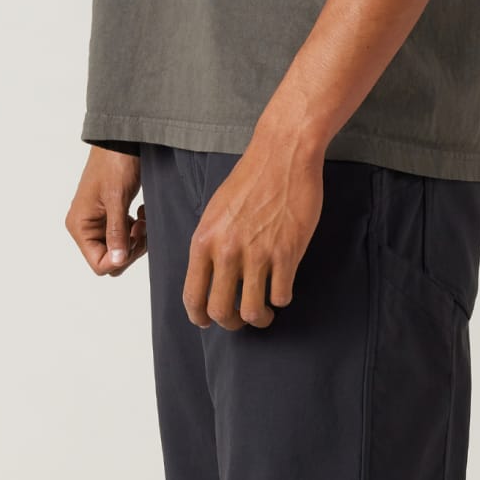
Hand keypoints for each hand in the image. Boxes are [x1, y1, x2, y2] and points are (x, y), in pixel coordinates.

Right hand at [68, 149, 144, 277]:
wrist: (121, 140)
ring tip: (143, 218)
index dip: (120, 259)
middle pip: (110, 259)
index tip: (135, 240)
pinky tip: (141, 213)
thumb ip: (116, 233)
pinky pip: (124, 235)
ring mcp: (98, 221)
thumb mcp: (117, 199)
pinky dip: (136, 229)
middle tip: (142, 228)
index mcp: (80, 226)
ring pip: (120, 248)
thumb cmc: (114, 163)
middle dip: (130, 249)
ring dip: (136, 239)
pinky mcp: (110, 215)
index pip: (99, 263)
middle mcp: (85, 227)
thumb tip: (117, 261)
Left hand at [184, 126, 323, 328]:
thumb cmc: (249, 179)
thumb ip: (210, 244)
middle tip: (241, 320)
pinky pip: (282, 295)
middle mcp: (227, 252)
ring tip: (265, 313)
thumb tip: (209, 276)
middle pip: (220, 312)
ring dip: (259, 318)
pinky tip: (283, 289)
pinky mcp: (287, 253)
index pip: (192, 296)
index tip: (207, 321)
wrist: (282, 155)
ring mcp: (258, 254)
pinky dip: (282, 299)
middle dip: (230, 324)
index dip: (199, 317)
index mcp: (204, 241)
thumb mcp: (215, 212)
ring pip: (252, 311)